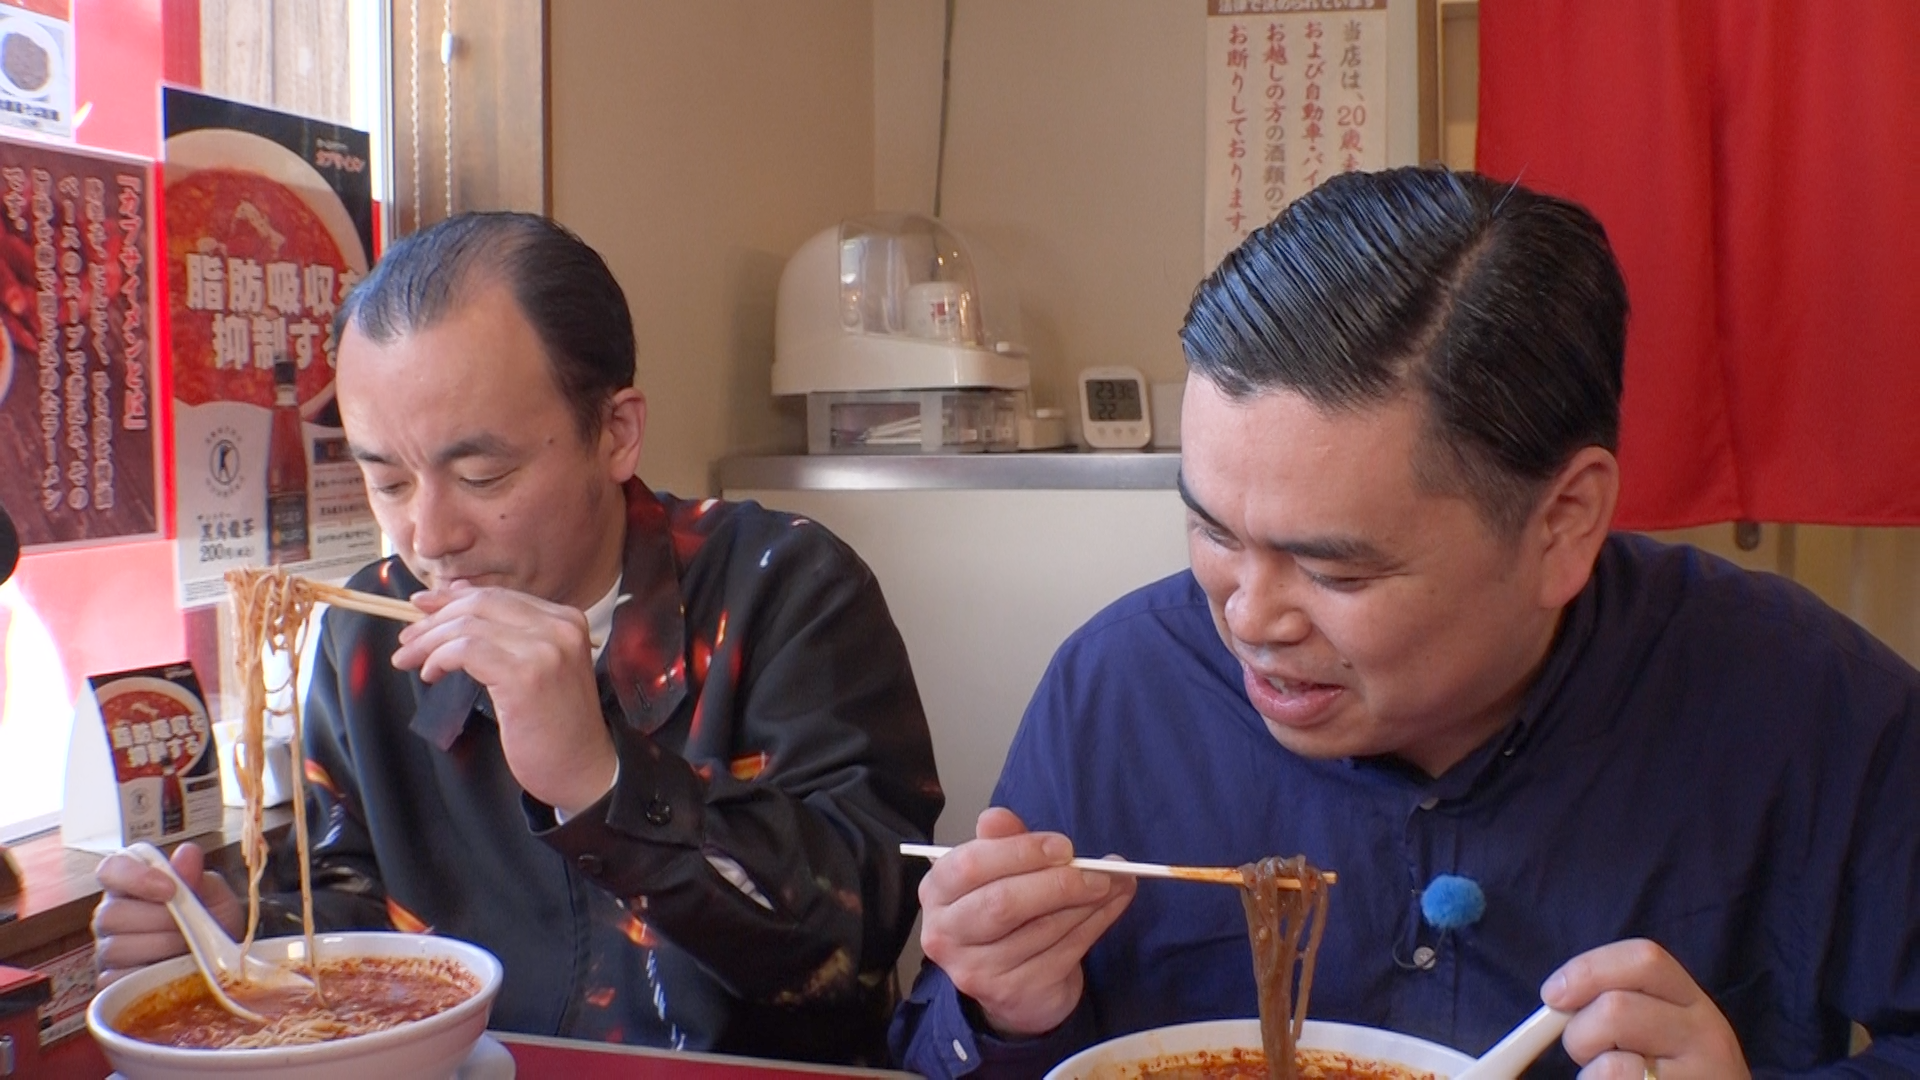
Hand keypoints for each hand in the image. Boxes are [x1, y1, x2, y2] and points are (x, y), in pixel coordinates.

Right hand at [92, 843, 242, 985]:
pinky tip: (171, 971)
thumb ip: (197, 876)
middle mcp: (111, 915)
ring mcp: (107, 951)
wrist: (223, 965)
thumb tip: (186, 853)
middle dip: (159, 921)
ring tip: (188, 948)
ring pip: (114, 948)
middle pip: (111, 914)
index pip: (110, 870)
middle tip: (190, 927)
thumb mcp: (215, 896)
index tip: (170, 889)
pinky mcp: (110, 982)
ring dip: (159, 948)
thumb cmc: (213, 923)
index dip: (134, 877)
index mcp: (130, 885)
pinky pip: (115, 980)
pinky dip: (148, 976)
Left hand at [393, 582, 616, 814]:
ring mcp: (545, 650)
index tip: (421, 606)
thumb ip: (503, 631)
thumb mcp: (534, 666)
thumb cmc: (556, 725)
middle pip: (480, 605)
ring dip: (429, 641)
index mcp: (565, 620)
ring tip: (409, 660)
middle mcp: (559, 628)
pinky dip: (439, 658)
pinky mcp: (525, 676)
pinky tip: (431, 674)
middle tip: (406, 639)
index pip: (497, 596)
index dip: (452, 598)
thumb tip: (457, 594)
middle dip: (434, 619)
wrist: (583, 768)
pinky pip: (466, 651)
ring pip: (468, 626)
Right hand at [918, 808, 1136, 1037]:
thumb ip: (1002, 841)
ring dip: (1087, 902)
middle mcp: (946, 935)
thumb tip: (996, 817)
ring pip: (1041, 929)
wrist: (1012, 983)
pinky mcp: (1014, 993)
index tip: (1064, 846)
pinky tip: (1111, 906)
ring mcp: (978, 970)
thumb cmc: (1003, 912)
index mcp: (936, 892)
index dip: (1021, 852)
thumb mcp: (999, 870)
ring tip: (1115, 882)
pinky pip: (1064, 953)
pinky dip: (1096, 925)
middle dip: (1059, 883)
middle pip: (1003, 903)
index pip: (971, 865)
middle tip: (1099, 871)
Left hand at [1543, 938, 1748, 1078]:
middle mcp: (1707, 1034)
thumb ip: (1618, 1003)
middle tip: (1586, 1056)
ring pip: (1612, 1065)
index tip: (1553, 995)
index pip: (1644, 959)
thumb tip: (1556, 995)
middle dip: (1580, 1034)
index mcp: (1692, 1002)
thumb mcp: (1656, 1029)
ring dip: (1591, 1075)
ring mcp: (1702, 1076)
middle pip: (1616, 1008)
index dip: (1588, 969)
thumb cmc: (1666, 1070)